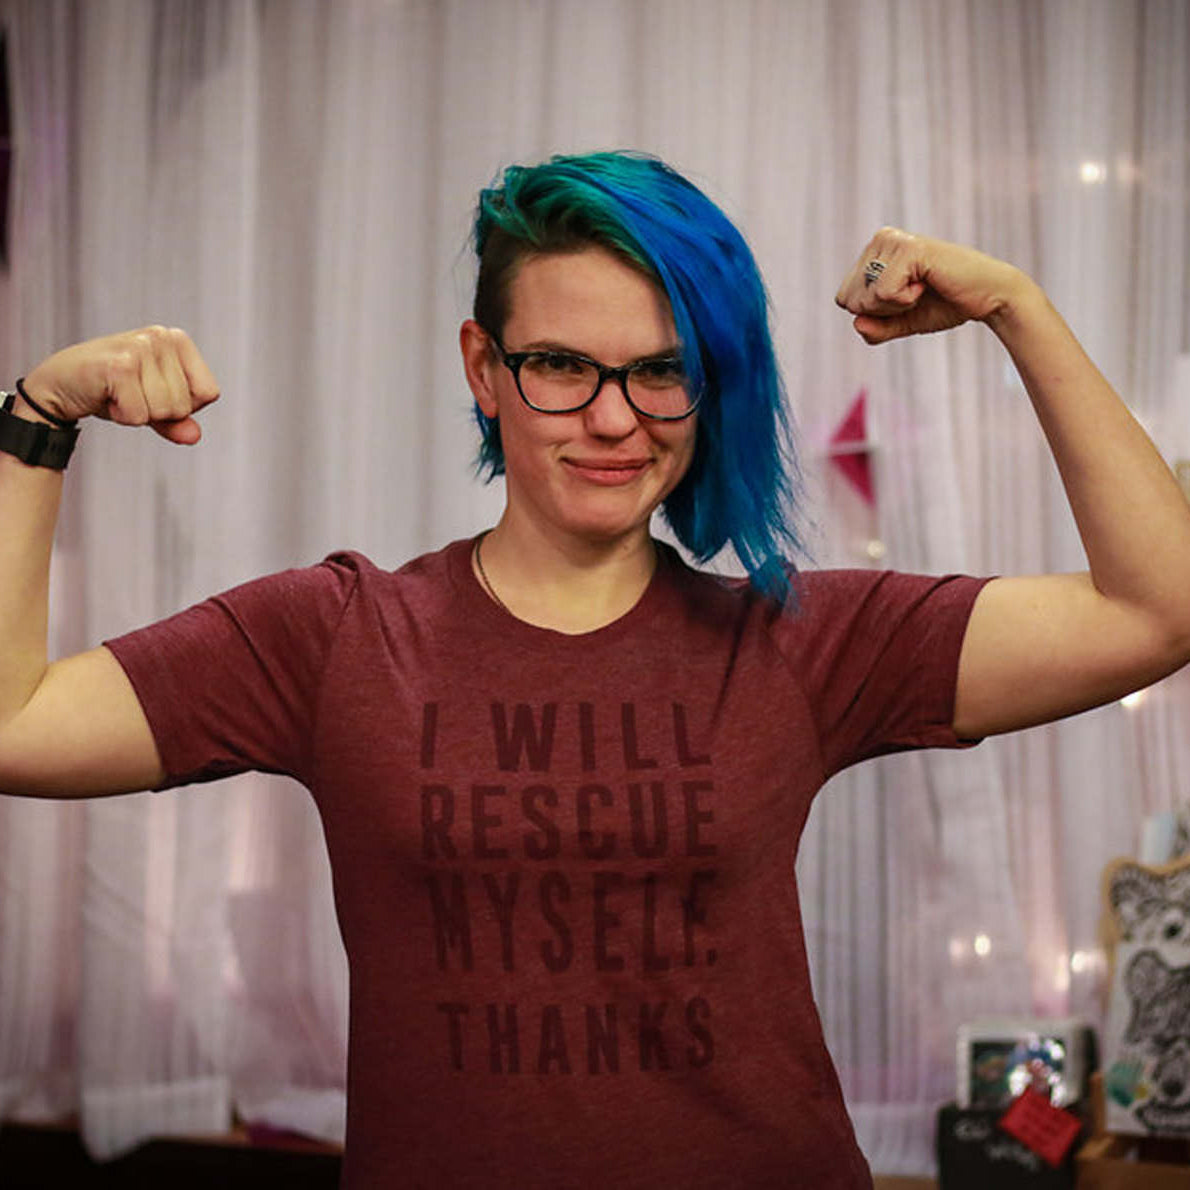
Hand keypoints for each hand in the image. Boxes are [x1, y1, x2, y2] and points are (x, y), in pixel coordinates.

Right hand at [20, 326, 219, 444]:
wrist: (59, 385)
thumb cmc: (111, 391)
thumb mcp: (152, 406)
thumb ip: (177, 421)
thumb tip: (195, 436)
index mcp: (177, 339)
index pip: (209, 393)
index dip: (184, 406)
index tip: (154, 393)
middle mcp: (161, 337)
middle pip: (185, 405)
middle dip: (157, 412)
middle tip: (129, 394)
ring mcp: (140, 347)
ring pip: (164, 411)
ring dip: (138, 414)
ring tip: (118, 394)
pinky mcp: (120, 365)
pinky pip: (139, 415)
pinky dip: (123, 417)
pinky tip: (106, 397)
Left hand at [835, 228, 1035, 344]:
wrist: (988, 298)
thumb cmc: (945, 305)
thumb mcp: (901, 322)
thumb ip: (875, 329)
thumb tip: (855, 323)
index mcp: (873, 253)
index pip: (844, 299)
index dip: (874, 313)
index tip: (904, 299)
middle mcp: (880, 239)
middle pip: (850, 299)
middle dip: (881, 311)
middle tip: (915, 295)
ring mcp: (893, 240)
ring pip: (865, 298)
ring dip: (895, 306)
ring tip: (923, 287)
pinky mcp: (908, 248)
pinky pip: (884, 294)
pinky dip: (906, 301)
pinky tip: (928, 283)